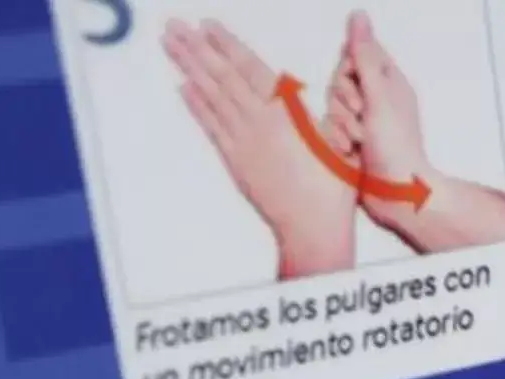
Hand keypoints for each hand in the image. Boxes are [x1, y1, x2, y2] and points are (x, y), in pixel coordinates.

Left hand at [163, 17, 354, 277]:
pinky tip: (184, 88)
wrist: (314, 226)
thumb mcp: (333, 138)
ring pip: (211, 96)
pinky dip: (196, 105)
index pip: (248, 68)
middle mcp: (259, 122)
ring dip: (189, 68)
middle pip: (222, 76)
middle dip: (196, 48)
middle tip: (175, 27)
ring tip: (171, 46)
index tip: (207, 26)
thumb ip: (304, 112)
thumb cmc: (331, 187)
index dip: (226, 45)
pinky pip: (211, 126)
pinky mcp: (235, 160)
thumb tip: (287, 92)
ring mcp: (243, 140)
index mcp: (285, 113)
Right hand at [325, 11, 428, 228]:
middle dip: (344, 100)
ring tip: (360, 140)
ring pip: (332, 105)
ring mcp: (364, 119)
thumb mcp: (378, 96)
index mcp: (389, 82)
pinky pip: (331, 128)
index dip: (348, 69)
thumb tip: (358, 15)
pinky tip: (352, 152)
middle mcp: (377, 98)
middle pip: (339, 79)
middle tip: (361, 117)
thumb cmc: (395, 146)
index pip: (355, 55)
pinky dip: (339, 140)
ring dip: (342, 123)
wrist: (397, 194)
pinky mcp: (353, 139)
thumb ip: (364, 56)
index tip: (357, 85)